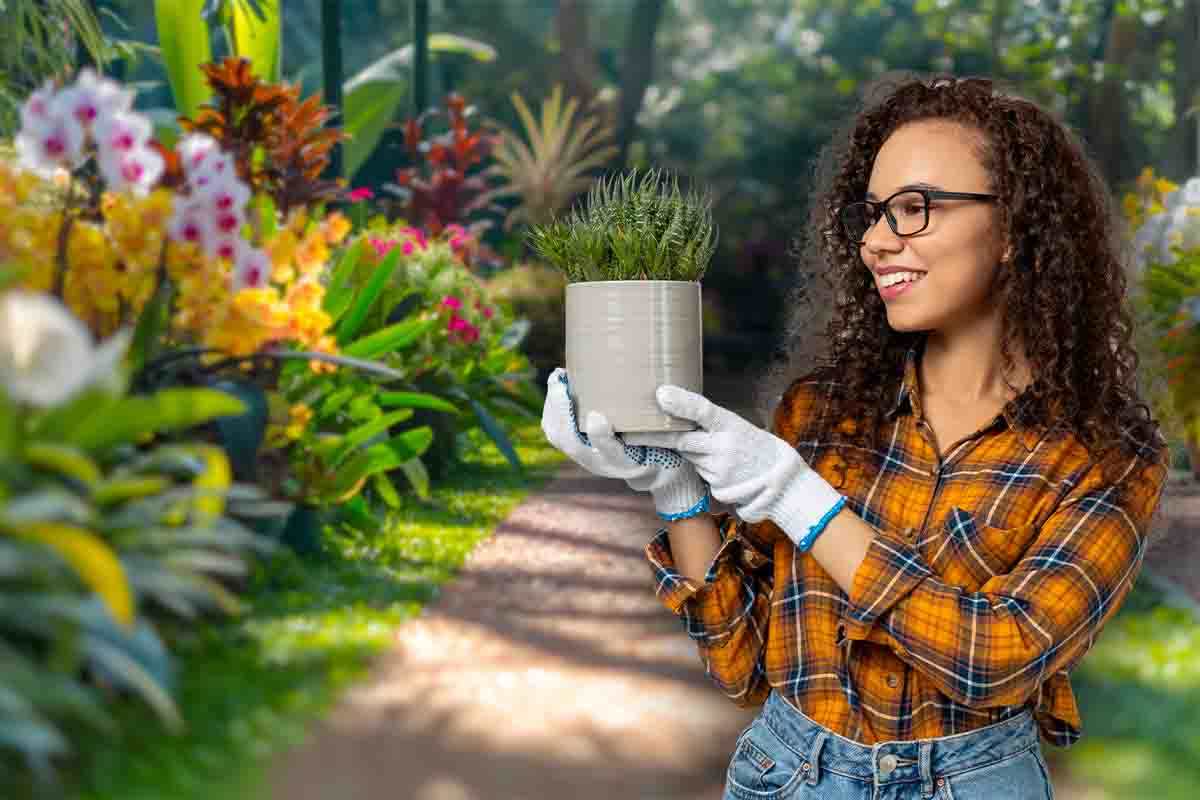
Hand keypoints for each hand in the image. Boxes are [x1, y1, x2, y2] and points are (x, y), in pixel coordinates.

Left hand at [540, 368, 708, 518]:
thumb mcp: (670, 437)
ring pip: (558, 436)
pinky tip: (559, 386)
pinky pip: (555, 431)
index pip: (610, 453)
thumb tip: (666, 391)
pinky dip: (552, 409)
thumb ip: (668, 421)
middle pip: (572, 444)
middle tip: (561, 382)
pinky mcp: (577, 448)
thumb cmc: (663, 446)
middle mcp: (601, 463)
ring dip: (553, 407)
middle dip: (561, 411)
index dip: (601, 436)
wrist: (650, 470)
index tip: (596, 414)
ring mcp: (585, 457)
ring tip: (558, 379)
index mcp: (626, 462)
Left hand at [623, 385, 843, 544]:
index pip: (704, 410)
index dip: (681, 402)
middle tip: (633, 431)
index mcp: (731, 424)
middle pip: (683, 440)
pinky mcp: (719, 489)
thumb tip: (676, 415)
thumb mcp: (738, 429)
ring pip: (692, 460)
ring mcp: (722, 470)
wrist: (786, 482)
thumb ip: (711, 425)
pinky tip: (727, 474)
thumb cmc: (757, 449)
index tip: (661, 394)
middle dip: (661, 436)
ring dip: (696, 457)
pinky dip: (707, 475)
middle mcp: (725, 446)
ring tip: (721, 457)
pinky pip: (701, 478)